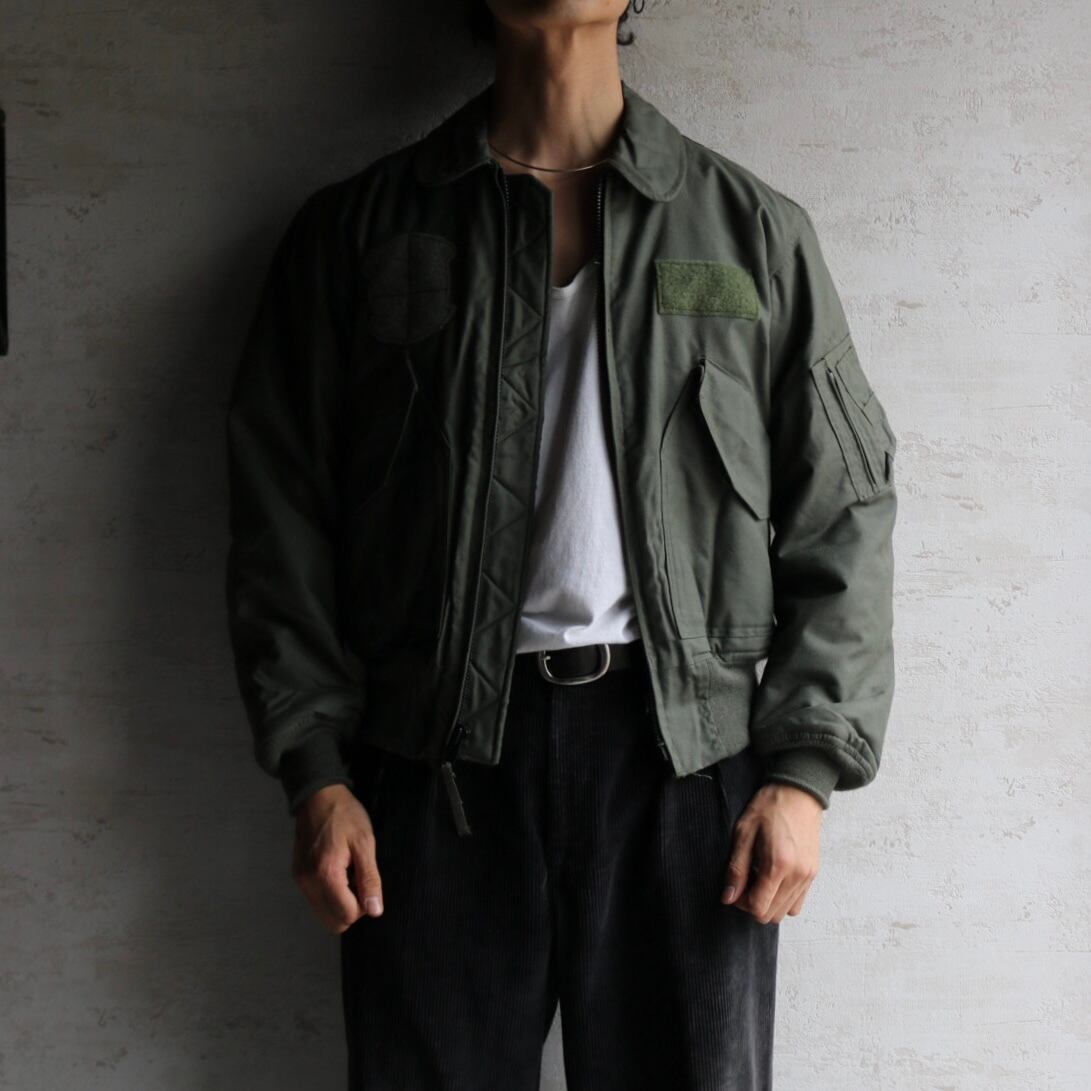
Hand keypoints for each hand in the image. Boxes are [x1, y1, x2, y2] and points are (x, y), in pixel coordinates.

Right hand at [291, 784, 383, 933]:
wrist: (318, 795)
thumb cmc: (346, 815)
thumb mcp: (365, 843)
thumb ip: (369, 879)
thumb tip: (375, 911)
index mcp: (326, 875)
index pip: (346, 915)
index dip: (363, 906)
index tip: (367, 882)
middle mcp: (308, 883)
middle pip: (333, 922)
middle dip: (351, 909)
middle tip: (359, 880)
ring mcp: (300, 880)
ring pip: (323, 914)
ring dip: (340, 903)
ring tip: (349, 874)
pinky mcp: (297, 875)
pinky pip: (316, 900)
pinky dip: (330, 895)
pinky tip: (338, 871)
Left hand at [720, 782, 822, 922]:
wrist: (798, 792)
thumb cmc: (769, 807)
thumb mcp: (744, 832)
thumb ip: (736, 868)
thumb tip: (728, 897)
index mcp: (778, 865)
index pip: (758, 908)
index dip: (741, 903)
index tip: (735, 887)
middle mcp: (797, 876)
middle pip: (771, 915)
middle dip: (753, 905)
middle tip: (744, 883)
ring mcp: (808, 877)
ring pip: (785, 913)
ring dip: (768, 903)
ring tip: (758, 879)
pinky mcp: (813, 874)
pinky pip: (797, 903)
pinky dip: (783, 900)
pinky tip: (773, 880)